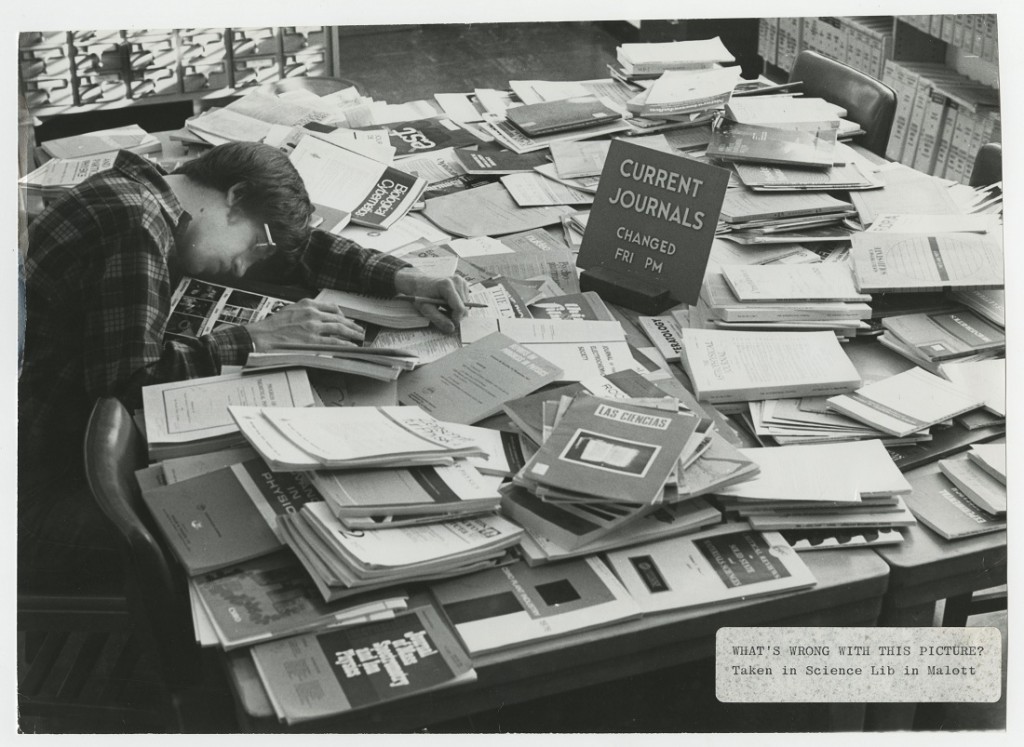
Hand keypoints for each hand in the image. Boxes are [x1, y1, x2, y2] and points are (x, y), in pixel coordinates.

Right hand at [245, 298, 364, 351]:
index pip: (331, 307)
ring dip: (352, 333)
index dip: (342, 314)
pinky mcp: (312, 341)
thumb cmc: (272, 326)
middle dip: (351, 324)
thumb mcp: (290, 310)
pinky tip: (350, 346)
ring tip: (359, 337)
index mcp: (307, 304)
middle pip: (339, 318)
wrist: (261, 336)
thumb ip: (305, 312)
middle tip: (359, 329)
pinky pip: (334, 342)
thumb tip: (318, 317)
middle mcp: (312, 313)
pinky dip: (345, 344)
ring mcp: (313, 327)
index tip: (347, 319)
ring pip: (339, 328)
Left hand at [394, 268, 469, 333]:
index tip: (449, 323)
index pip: (460, 308)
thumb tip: (451, 328)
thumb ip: (439, 319)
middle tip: (443, 313)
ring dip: (456, 309)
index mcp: (447, 285)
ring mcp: (461, 281)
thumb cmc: (420, 294)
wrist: (419, 282)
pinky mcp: (462, 283)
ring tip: (444, 306)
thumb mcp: (426, 309)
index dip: (456, 319)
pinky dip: (458, 304)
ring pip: (466, 304)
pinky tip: (448, 301)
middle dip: (456, 314)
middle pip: (464, 307)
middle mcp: (456, 281)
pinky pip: (465, 300)